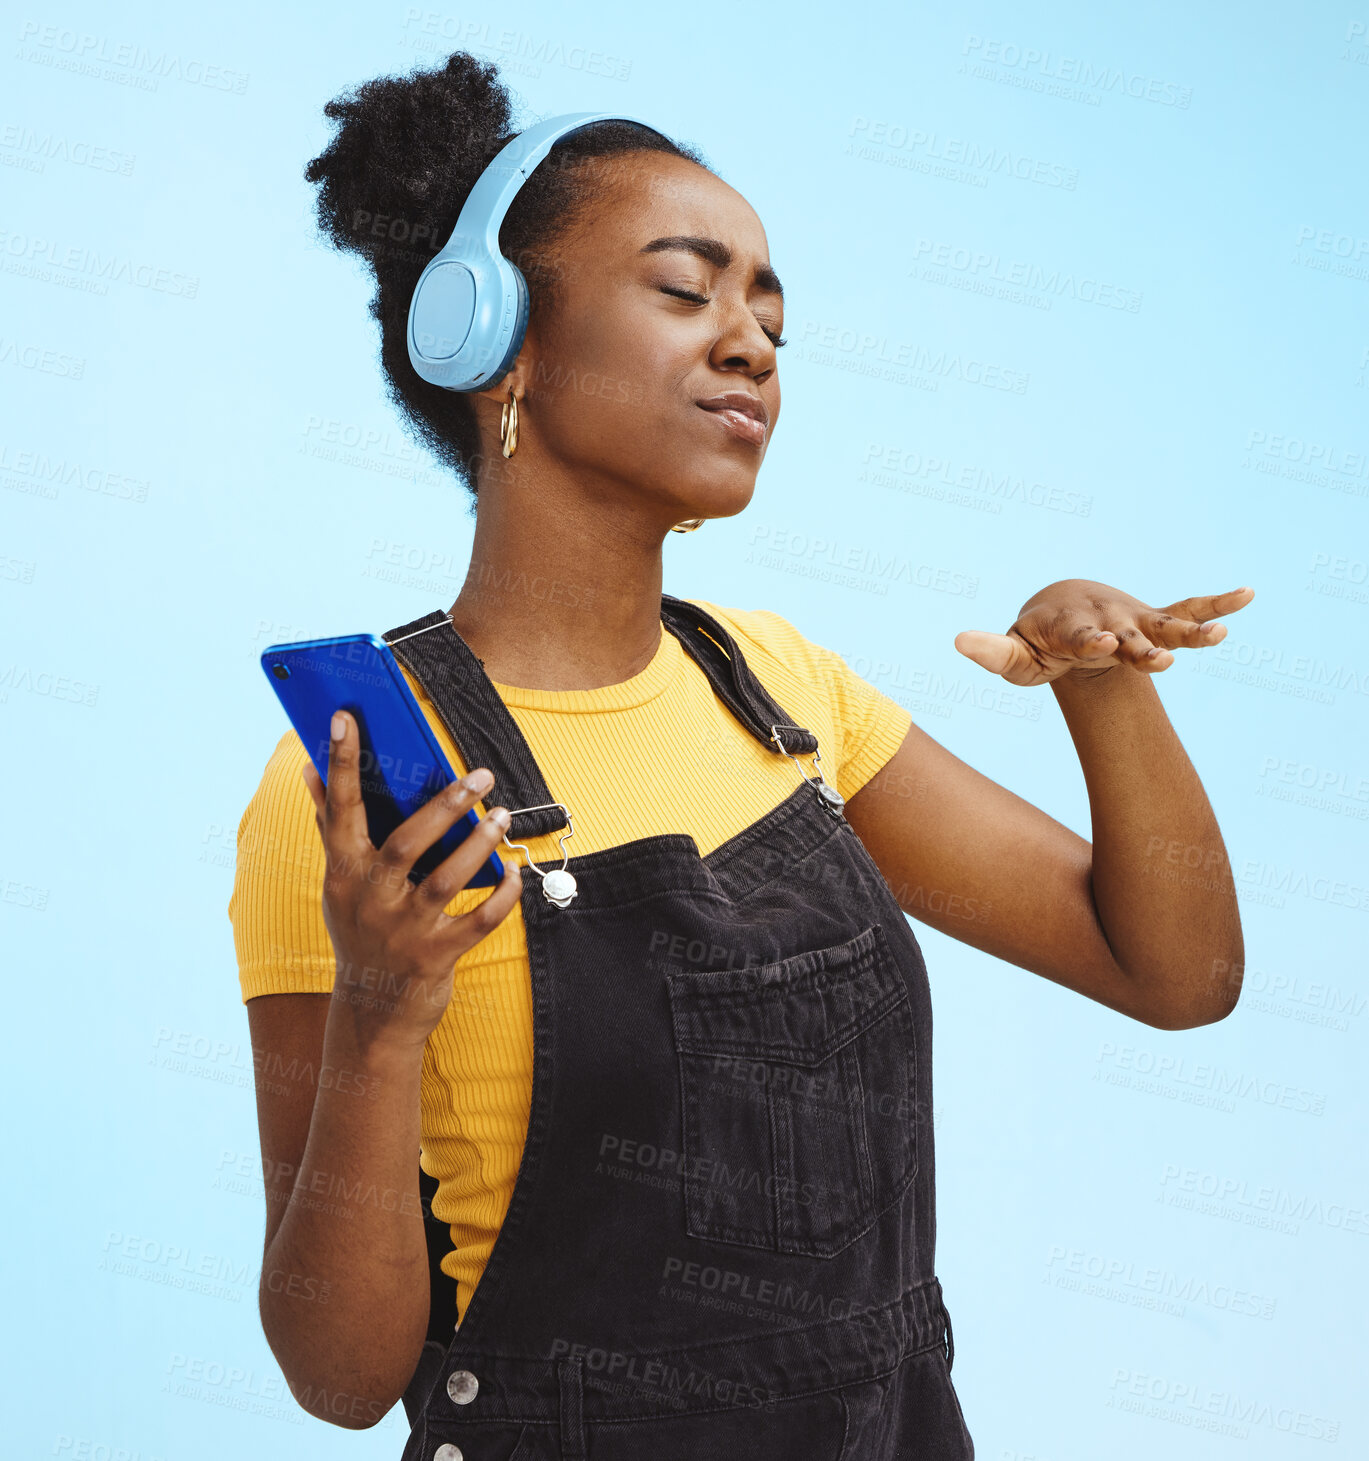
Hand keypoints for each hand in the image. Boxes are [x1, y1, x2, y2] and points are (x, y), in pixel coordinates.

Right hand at [300, 709, 522, 1049]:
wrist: (372, 1013)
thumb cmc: (360, 930)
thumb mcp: (339, 882)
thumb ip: (330, 825)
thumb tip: (310, 768)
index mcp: (343, 872)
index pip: (339, 808)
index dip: (342, 762)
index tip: (346, 717)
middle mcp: (370, 899)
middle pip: (406, 842)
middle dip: (445, 805)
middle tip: (480, 775)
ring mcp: (403, 930)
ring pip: (446, 880)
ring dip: (478, 845)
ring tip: (501, 816)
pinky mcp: (435, 957)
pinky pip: (478, 922)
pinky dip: (501, 897)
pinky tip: (513, 872)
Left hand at [953, 580, 1254, 685]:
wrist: (1063, 612)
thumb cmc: (1035, 641)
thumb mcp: (1012, 653)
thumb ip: (990, 651)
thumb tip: (956, 641)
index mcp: (1071, 627)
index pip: (1082, 635)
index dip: (1092, 639)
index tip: (1104, 643)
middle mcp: (1108, 619)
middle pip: (1128, 635)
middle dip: (1141, 648)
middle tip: (1158, 661)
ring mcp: (1134, 619)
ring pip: (1165, 624)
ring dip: (1190, 631)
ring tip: (1220, 635)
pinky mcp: (1154, 619)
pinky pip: (1189, 608)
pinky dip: (1217, 603)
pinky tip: (1248, 595)